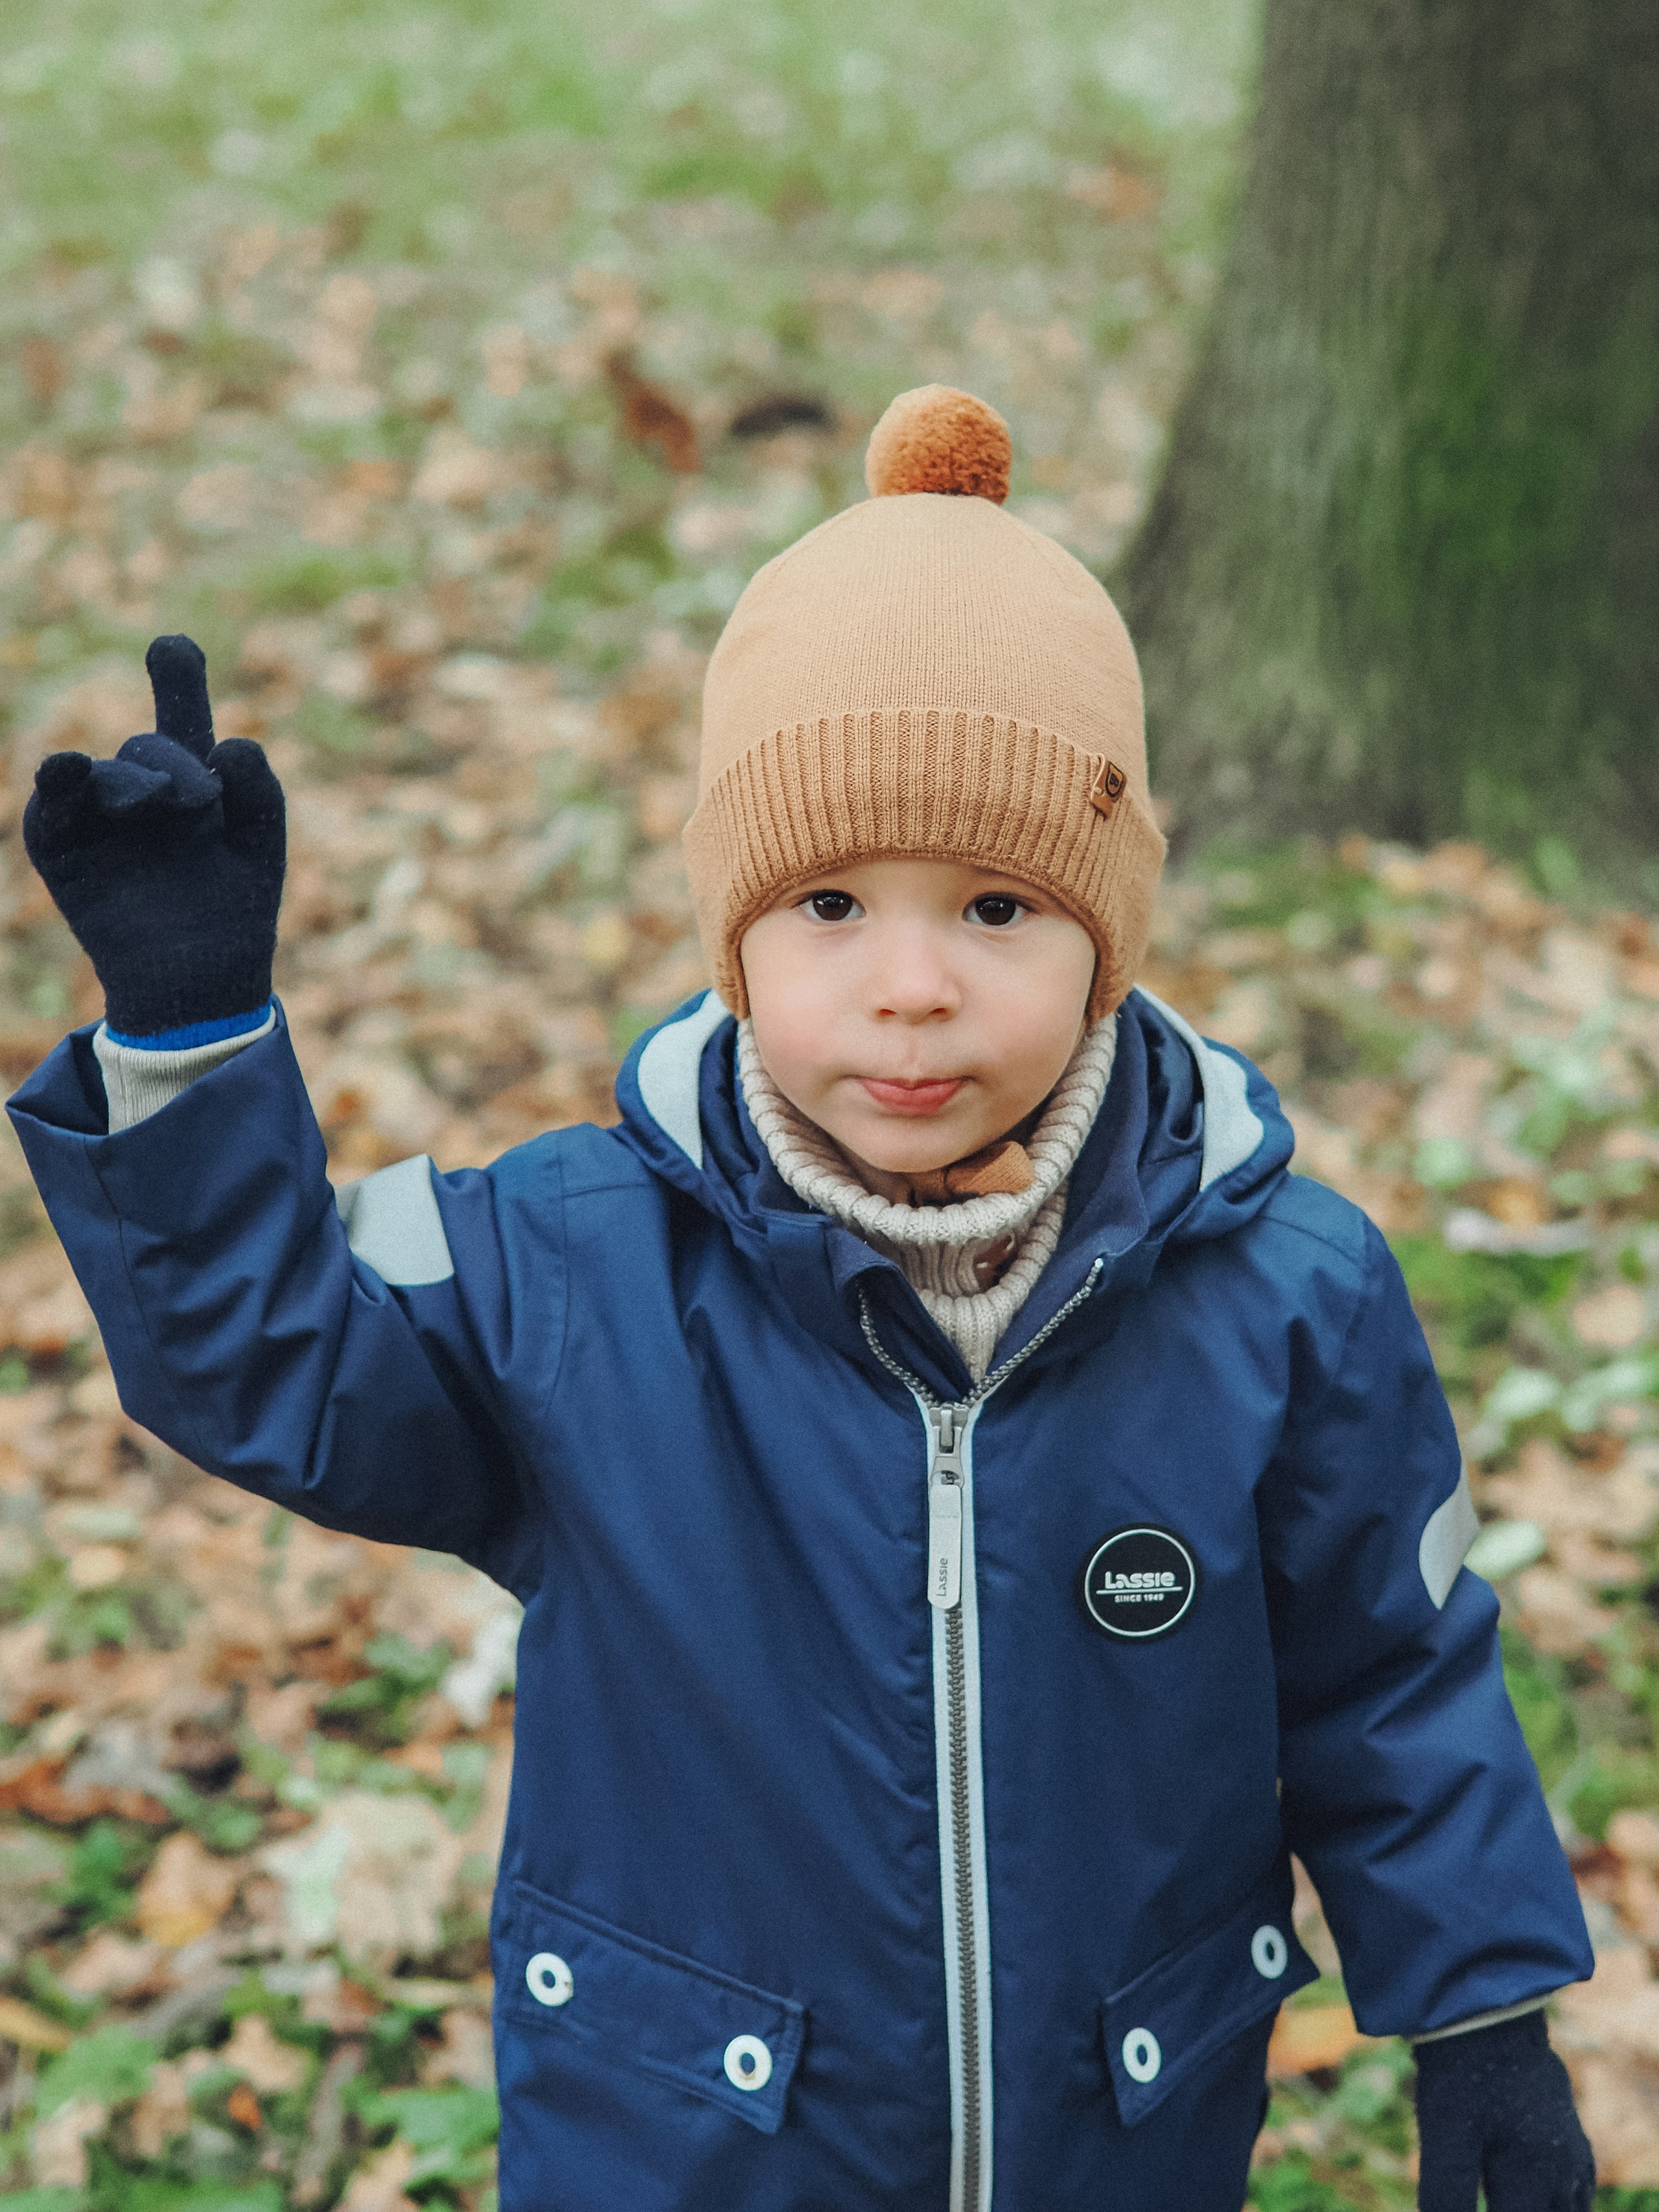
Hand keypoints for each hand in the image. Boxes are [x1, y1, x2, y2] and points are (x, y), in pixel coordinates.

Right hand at [23, 635, 284, 1038]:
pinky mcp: (63, 848)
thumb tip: (230, 744)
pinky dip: (60, 781)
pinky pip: (54, 805)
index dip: (178, 676)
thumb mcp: (261, 844)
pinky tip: (67, 767)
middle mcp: (145, 792)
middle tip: (197, 801)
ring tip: (155, 803)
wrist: (201, 982)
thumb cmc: (236, 910)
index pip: (184, 718)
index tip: (173, 644)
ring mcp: (101, 818)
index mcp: (195, 783)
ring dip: (132, 777)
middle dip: (174, 764)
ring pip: (107, 770)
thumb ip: (259, 788)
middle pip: (152, 745)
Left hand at [1414, 2010, 1593, 2211]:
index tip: (1473, 2195)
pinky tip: (1524, 2188)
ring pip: (1565, 2211)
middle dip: (1514, 2209)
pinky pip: (1575, 2191)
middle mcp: (1564, 2174)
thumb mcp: (1444, 2137)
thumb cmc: (1463, 2074)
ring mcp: (1573, 2155)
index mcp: (1534, 2182)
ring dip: (1533, 2206)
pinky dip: (1552, 2201)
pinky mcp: (1571, 2137)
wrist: (1488, 2011)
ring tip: (1499, 2188)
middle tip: (1485, 2185)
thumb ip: (1446, 2196)